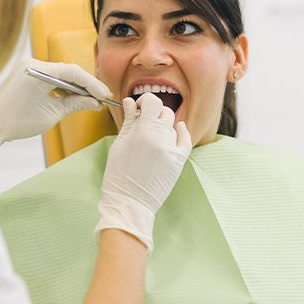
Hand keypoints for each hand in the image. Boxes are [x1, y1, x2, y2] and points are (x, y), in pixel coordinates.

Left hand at [0, 58, 111, 178]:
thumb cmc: (18, 122)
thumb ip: (76, 104)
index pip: (72, 72)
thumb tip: (95, 103)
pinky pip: (51, 77)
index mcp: (37, 71)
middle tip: (102, 98)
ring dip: (75, 87)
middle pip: (68, 71)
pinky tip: (74, 98)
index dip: (92, 84)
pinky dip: (63, 87)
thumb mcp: (52, 114)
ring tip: (91, 100)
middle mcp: (32, 63)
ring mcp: (28, 67)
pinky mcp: (27, 73)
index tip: (105, 95)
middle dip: (85, 85)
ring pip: (60, 74)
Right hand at [95, 93, 191, 252]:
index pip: (152, 102)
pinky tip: (178, 128)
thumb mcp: (119, 144)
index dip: (145, 101)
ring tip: (151, 135)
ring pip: (171, 125)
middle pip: (163, 111)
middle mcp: (160, 137)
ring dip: (162, 125)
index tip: (138, 108)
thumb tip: (130, 102)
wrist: (129, 202)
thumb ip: (128, 121)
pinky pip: (185, 140)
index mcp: (142, 130)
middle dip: (153, 112)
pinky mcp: (179, 161)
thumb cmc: (118, 174)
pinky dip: (182, 131)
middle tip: (143, 120)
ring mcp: (171, 149)